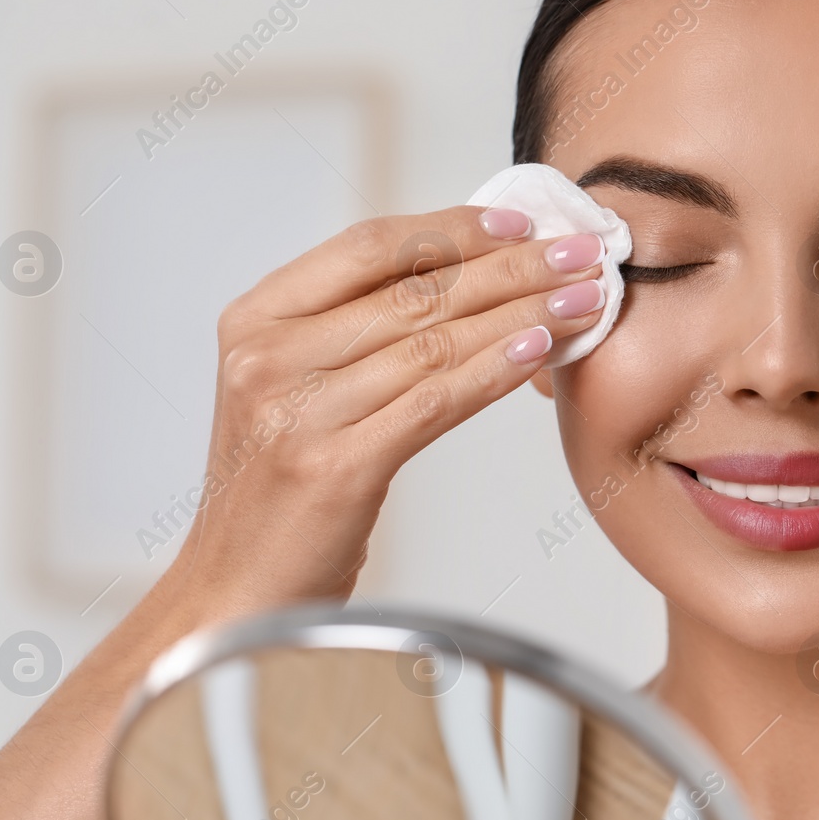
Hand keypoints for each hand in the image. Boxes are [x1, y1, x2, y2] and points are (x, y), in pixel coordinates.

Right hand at [165, 206, 609, 611]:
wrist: (237, 594)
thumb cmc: (280, 496)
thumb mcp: (294, 393)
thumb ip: (353, 333)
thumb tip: (465, 277)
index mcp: (254, 321)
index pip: (368, 248)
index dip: (453, 230)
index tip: (520, 225)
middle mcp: (267, 358)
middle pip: (413, 290)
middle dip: (510, 268)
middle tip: (579, 254)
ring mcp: (296, 412)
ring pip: (433, 342)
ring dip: (521, 314)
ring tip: (581, 300)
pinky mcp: (333, 466)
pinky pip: (434, 402)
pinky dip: (494, 371)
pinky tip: (539, 351)